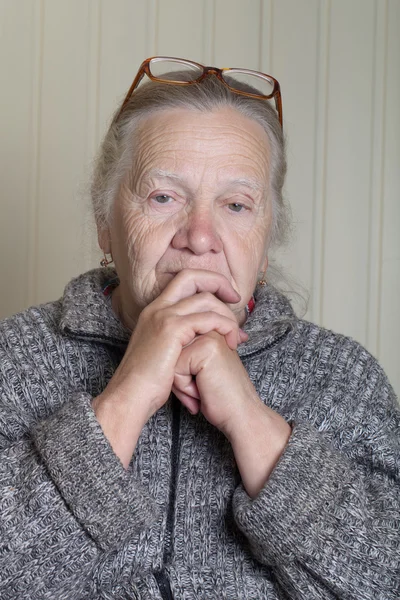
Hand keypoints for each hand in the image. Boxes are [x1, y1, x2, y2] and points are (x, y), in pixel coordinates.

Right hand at [93, 269, 244, 466]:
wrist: (130, 396)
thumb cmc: (148, 384)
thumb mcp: (164, 354)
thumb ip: (180, 340)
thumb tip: (201, 337)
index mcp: (154, 311)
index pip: (183, 281)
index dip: (207, 284)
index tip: (226, 300)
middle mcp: (157, 308)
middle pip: (192, 276)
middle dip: (218, 282)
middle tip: (236, 299)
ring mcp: (163, 316)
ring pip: (205, 298)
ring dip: (226, 313)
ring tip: (237, 334)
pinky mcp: (172, 329)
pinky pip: (208, 318)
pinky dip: (225, 327)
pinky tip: (231, 341)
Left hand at [173, 331, 291, 496]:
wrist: (241, 414)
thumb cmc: (221, 398)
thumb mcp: (202, 370)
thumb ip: (188, 354)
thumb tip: (164, 348)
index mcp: (211, 333)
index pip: (176, 348)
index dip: (183, 372)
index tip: (205, 382)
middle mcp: (211, 331)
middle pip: (172, 352)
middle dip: (181, 376)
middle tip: (203, 388)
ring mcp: (209, 338)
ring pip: (172, 359)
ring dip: (182, 382)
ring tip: (202, 389)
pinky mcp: (205, 349)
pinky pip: (176, 367)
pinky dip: (184, 386)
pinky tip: (202, 391)